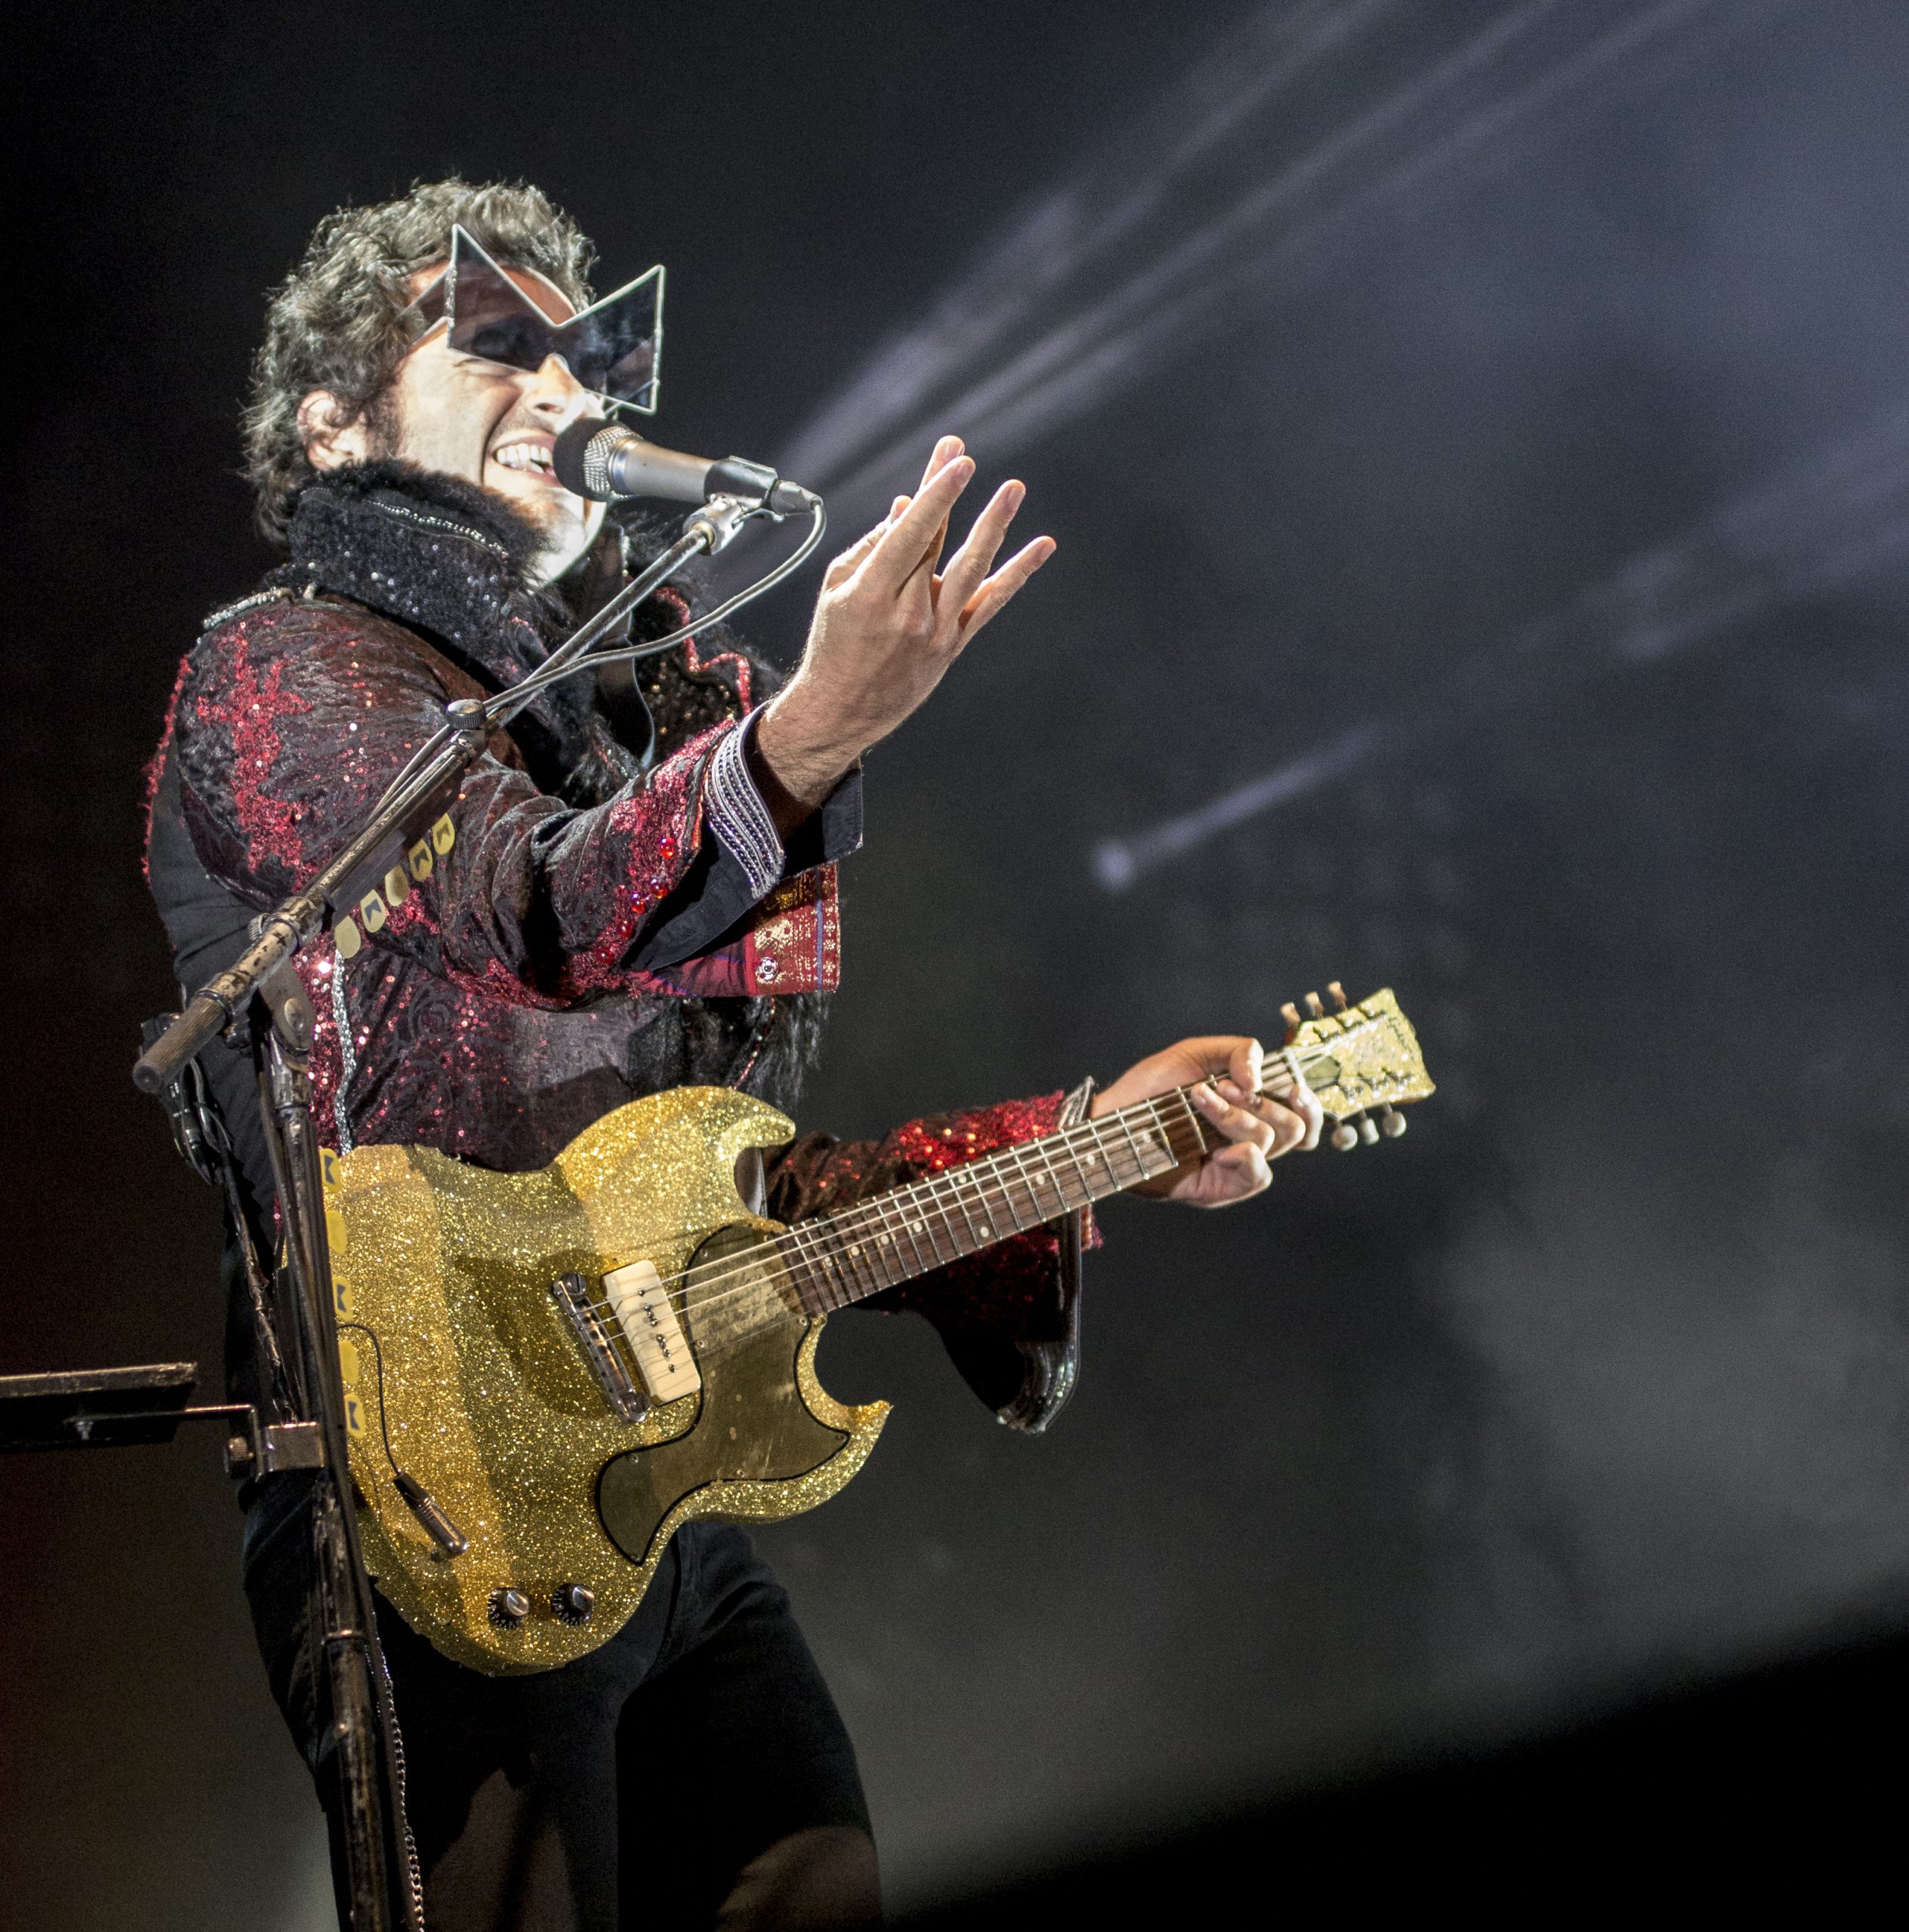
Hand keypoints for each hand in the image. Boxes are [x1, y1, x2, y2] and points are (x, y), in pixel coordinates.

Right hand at [755, 436, 1054, 810]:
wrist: (842, 710)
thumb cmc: (834, 643)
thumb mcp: (836, 590)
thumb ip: (872, 547)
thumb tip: (909, 507)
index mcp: (872, 593)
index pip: (910, 534)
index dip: (935, 494)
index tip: (954, 460)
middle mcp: (908, 611)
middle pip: (936, 541)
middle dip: (949, 493)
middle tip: (964, 456)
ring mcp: (936, 629)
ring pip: (972, 569)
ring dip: (995, 526)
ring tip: (1012, 489)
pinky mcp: (954, 644)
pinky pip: (991, 604)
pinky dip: (1017, 574)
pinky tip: (1041, 548)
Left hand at [1091, 1035, 1322, 1206]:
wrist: (1113, 1116)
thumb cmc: (1151, 1086)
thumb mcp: (1195, 1053)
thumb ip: (1239, 1051)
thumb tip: (1261, 1079)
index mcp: (1251, 1107)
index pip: (1303, 1114)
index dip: (1309, 1103)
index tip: (1293, 1088)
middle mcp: (1249, 1137)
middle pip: (1296, 1128)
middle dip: (1265, 1103)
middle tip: (1224, 1087)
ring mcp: (1235, 1164)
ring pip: (1272, 1142)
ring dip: (1237, 1116)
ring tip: (1198, 1100)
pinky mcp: (1220, 1188)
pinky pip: (1258, 1176)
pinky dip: (1245, 1155)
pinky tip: (1218, 1147)